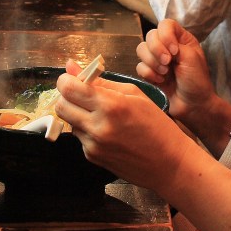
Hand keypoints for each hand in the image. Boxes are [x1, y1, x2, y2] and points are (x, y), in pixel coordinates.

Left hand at [55, 67, 191, 192]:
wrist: (168, 164)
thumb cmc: (157, 126)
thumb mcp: (135, 94)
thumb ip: (100, 81)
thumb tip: (71, 66)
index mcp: (111, 106)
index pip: (68, 88)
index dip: (67, 80)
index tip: (75, 79)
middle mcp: (97, 127)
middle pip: (61, 105)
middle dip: (68, 96)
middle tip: (83, 95)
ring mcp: (93, 145)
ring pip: (69, 121)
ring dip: (78, 113)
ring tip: (101, 114)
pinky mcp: (92, 157)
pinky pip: (79, 137)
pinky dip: (87, 130)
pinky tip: (107, 131)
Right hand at [136, 19, 213, 124]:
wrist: (193, 105)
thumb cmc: (197, 80)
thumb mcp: (191, 58)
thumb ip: (174, 45)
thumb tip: (159, 47)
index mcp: (181, 39)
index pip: (166, 24)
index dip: (165, 35)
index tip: (174, 51)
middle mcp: (168, 46)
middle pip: (150, 35)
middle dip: (157, 50)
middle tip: (168, 63)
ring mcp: (157, 59)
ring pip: (141, 49)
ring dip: (152, 62)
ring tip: (165, 74)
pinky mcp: (149, 73)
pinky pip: (139, 66)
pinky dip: (149, 74)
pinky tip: (160, 82)